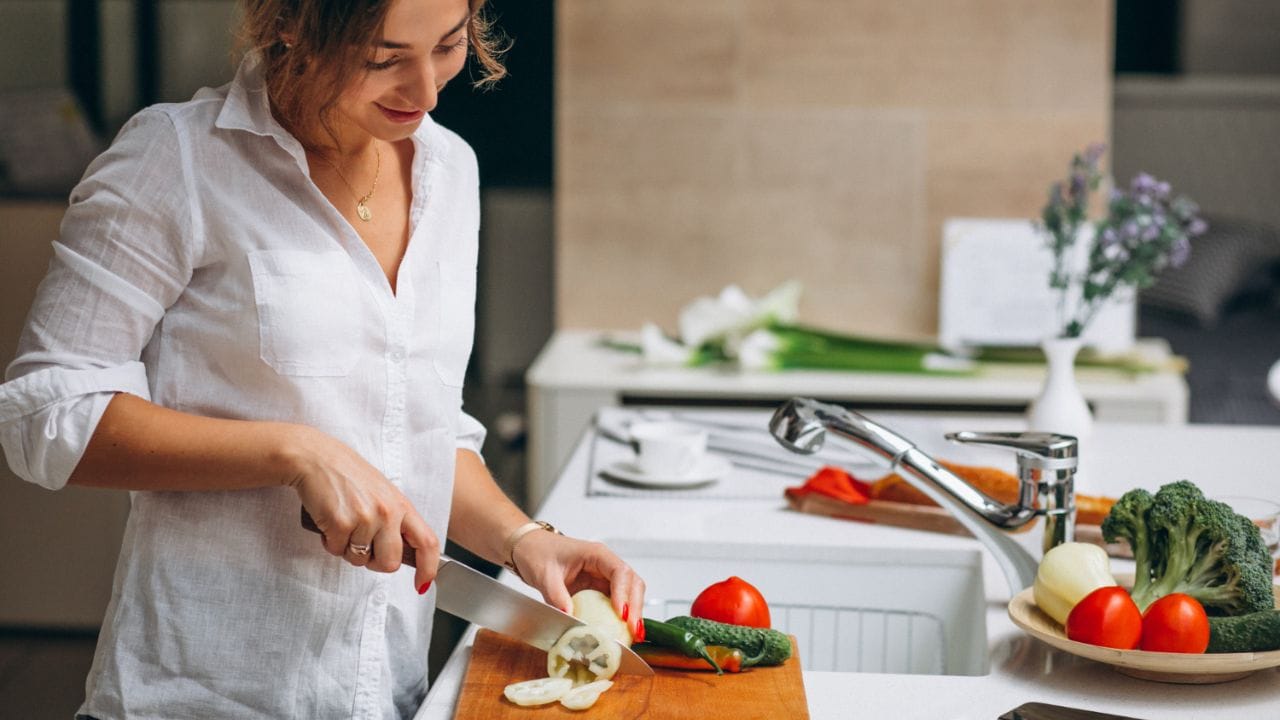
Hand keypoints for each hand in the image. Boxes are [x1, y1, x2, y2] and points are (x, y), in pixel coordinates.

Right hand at [282, 425, 438, 592]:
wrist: (315, 459)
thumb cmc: (348, 476)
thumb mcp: (382, 493)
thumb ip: (395, 520)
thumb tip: (404, 553)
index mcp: (402, 505)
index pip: (427, 542)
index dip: (428, 568)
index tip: (422, 583)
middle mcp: (388, 512)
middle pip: (390, 563)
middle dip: (374, 562)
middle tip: (362, 545)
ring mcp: (365, 518)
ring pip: (360, 560)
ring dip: (348, 549)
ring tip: (343, 524)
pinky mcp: (341, 523)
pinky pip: (336, 551)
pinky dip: (329, 542)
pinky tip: (329, 520)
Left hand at [511, 531, 645, 640]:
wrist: (529, 550)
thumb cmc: (538, 553)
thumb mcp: (545, 575)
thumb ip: (556, 596)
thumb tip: (570, 617)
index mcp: (596, 554)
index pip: (619, 571)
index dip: (623, 592)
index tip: (621, 613)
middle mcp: (605, 565)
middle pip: (632, 583)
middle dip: (635, 606)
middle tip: (634, 629)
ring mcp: (603, 578)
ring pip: (629, 594)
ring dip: (633, 613)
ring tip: (634, 635)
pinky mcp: (598, 590)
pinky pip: (616, 603)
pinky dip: (621, 618)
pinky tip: (623, 632)